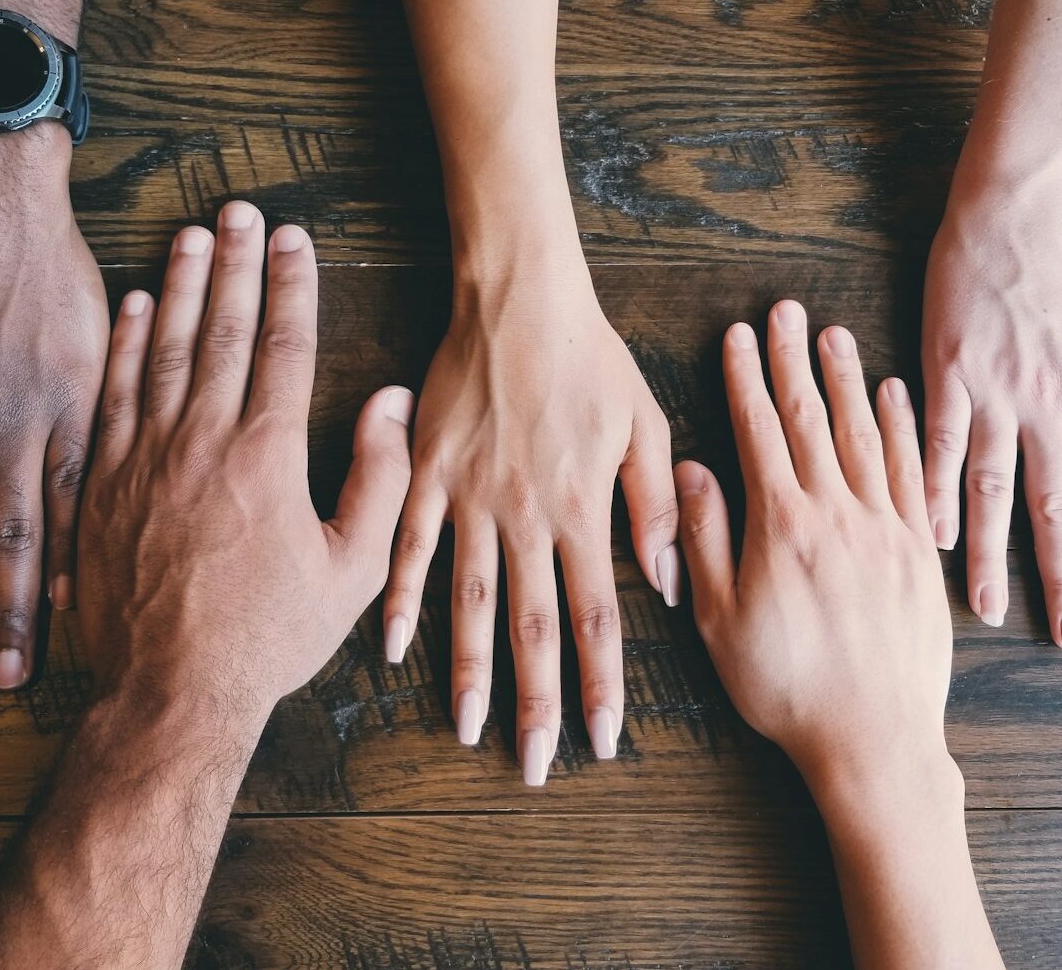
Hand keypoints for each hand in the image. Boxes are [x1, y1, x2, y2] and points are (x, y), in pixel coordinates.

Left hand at [75, 204, 413, 713]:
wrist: (170, 692)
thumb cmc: (268, 637)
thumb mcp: (352, 570)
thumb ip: (379, 479)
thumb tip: (389, 402)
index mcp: (267, 456)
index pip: (282, 346)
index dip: (291, 285)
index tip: (295, 239)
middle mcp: (202, 442)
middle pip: (221, 330)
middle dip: (235, 263)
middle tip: (240, 210)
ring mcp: (144, 458)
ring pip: (163, 350)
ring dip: (180, 286)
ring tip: (191, 234)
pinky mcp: (100, 483)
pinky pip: (113, 394)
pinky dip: (125, 345)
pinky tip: (135, 306)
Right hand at [383, 254, 677, 784]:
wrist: (519, 297)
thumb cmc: (591, 357)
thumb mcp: (645, 425)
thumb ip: (654, 507)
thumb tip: (668, 584)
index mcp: (582, 509)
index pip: (597, 617)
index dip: (601, 684)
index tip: (603, 739)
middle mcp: (526, 516)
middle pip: (532, 627)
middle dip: (537, 702)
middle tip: (535, 764)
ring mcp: (470, 498)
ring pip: (469, 601)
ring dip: (469, 670)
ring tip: (467, 727)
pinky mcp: (428, 474)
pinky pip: (410, 547)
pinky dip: (401, 599)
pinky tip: (393, 647)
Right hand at [675, 300, 948, 781]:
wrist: (874, 739)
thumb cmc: (785, 688)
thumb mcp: (718, 620)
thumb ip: (703, 539)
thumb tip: (690, 470)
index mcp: (782, 526)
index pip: (759, 432)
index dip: (746, 379)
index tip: (739, 335)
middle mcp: (837, 514)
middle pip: (811, 419)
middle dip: (794, 360)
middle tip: (787, 310)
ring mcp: (885, 529)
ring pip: (864, 435)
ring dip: (847, 380)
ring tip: (834, 334)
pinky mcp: (918, 552)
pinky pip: (912, 473)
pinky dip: (902, 428)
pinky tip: (894, 396)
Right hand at [922, 193, 1061, 651]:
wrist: (1022, 197)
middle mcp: (1043, 405)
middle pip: (1051, 509)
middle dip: (1061, 580)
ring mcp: (989, 391)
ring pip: (990, 488)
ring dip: (988, 555)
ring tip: (985, 610)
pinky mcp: (944, 370)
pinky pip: (936, 442)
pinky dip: (932, 490)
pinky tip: (928, 534)